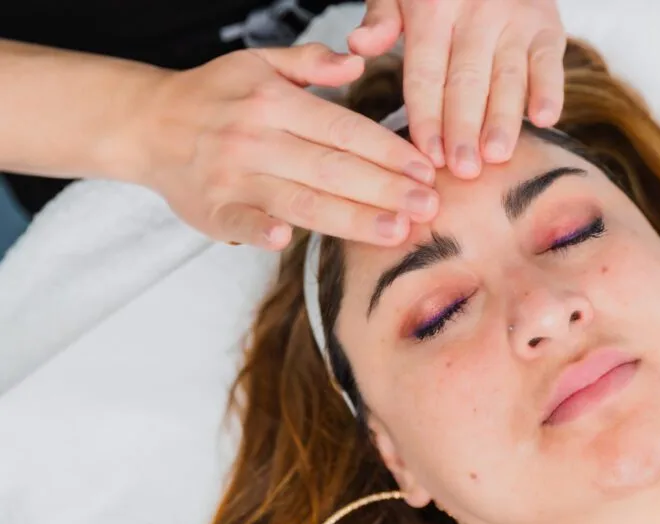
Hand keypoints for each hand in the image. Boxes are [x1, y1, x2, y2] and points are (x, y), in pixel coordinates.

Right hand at [131, 43, 437, 248]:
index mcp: (273, 102)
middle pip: (332, 168)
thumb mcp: (258, 64)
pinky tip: (286, 240)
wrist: (147, 124)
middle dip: (386, 189)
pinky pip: (238, 222)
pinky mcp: (211, 209)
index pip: (344, 129)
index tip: (424, 171)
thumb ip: (309, 63)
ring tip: (396, 232)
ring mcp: (232, 175)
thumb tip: (355, 64)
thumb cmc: (215, 96)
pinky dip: (258, 231)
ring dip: (351, 218)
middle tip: (428, 208)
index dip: (388, 151)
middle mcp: (255, 136)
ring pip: (302, 200)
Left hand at [348, 0, 565, 178]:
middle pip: (466, 81)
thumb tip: (358, 45)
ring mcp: (514, 19)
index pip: (426, 73)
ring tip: (496, 155)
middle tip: (463, 169)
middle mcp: (475, 13)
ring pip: (508, 77)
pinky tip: (545, 119)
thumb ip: (382, 19)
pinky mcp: (547, 25)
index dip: (428, 117)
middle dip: (464, 128)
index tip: (429, 156)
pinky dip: (550, 90)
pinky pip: (550, 61)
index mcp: (432, 8)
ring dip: (503, 119)